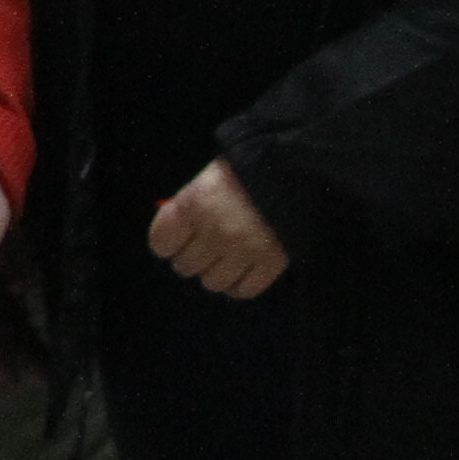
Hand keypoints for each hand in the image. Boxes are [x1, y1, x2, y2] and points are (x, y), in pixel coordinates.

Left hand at [149, 159, 289, 297]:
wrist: (297, 169)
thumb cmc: (247, 169)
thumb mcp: (209, 177)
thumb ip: (189, 206)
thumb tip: (176, 233)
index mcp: (195, 203)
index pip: (161, 242)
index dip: (168, 243)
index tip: (176, 241)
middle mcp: (215, 231)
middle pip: (185, 266)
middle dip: (192, 257)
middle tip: (205, 247)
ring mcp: (243, 250)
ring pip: (212, 282)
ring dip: (216, 272)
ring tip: (226, 258)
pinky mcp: (270, 263)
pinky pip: (244, 290)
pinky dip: (240, 284)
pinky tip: (244, 270)